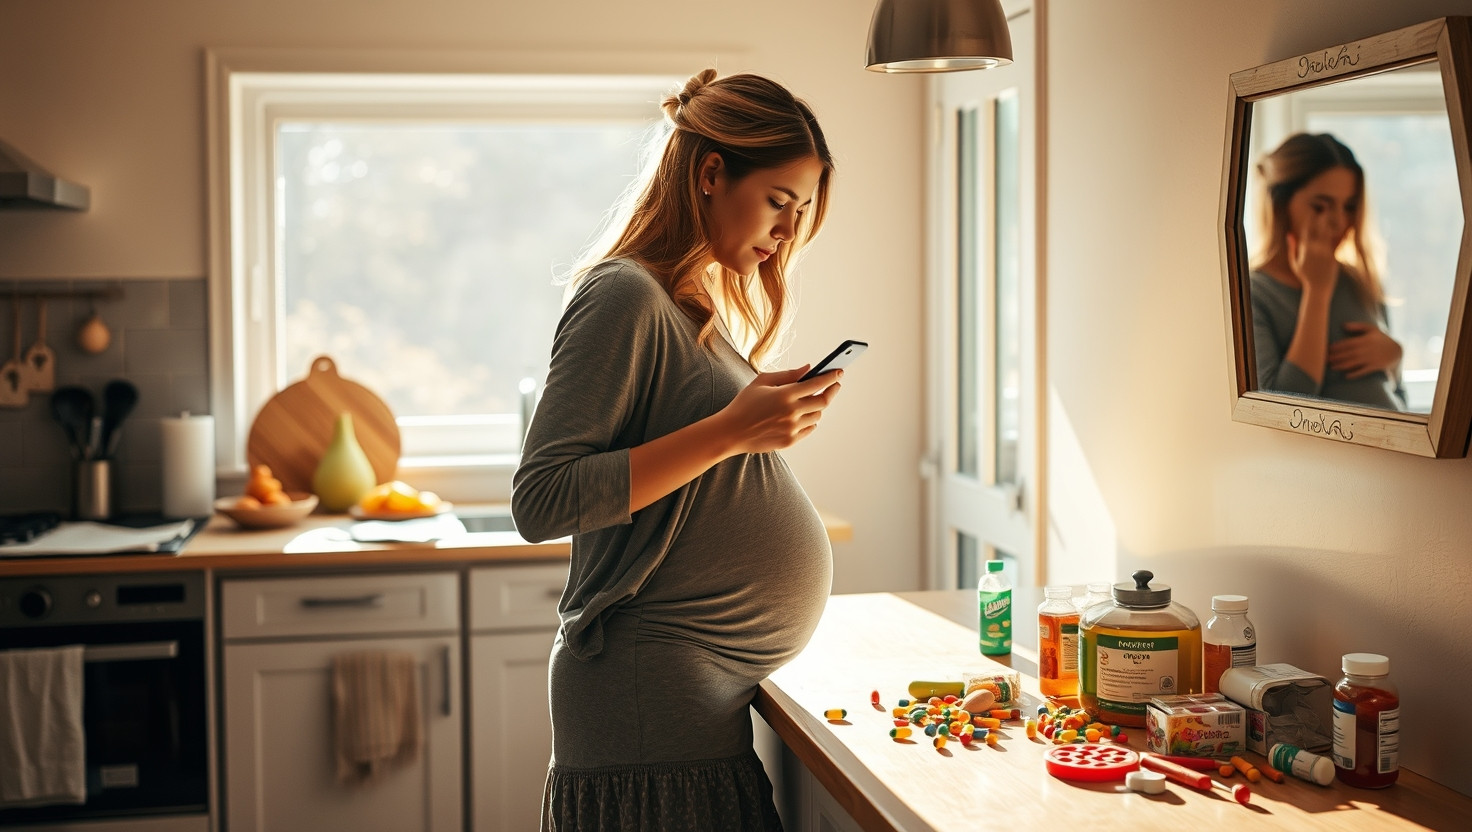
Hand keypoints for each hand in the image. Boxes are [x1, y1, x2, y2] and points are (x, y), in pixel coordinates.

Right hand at [717, 366, 840, 454]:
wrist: (731, 432)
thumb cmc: (745, 404)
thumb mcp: (761, 382)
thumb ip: (787, 374)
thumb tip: (808, 369)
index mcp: (785, 394)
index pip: (817, 383)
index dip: (831, 377)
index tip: (839, 372)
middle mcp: (791, 412)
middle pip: (823, 401)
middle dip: (832, 391)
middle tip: (835, 385)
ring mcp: (792, 428)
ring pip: (817, 416)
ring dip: (818, 407)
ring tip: (813, 400)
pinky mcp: (790, 441)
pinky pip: (809, 429)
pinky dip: (811, 421)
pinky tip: (805, 415)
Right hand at [1286, 211, 1340, 294]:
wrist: (1319, 288)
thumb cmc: (1305, 276)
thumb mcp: (1294, 262)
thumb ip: (1292, 247)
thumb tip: (1290, 233)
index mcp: (1304, 248)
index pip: (1307, 228)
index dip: (1310, 218)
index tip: (1314, 210)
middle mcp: (1315, 247)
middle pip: (1319, 227)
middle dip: (1322, 215)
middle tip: (1327, 204)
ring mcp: (1325, 251)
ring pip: (1330, 231)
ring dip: (1333, 220)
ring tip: (1337, 210)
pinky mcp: (1335, 255)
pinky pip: (1340, 241)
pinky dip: (1345, 233)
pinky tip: (1349, 225)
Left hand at [1328, 321, 1401, 378]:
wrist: (1397, 350)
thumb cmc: (1381, 338)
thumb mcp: (1372, 329)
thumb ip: (1357, 326)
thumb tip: (1343, 325)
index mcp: (1365, 340)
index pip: (1348, 343)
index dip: (1337, 346)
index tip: (1327, 349)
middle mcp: (1367, 349)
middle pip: (1349, 354)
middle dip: (1336, 357)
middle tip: (1324, 359)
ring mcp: (1372, 358)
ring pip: (1354, 362)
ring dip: (1342, 365)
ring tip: (1332, 367)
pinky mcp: (1376, 366)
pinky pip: (1364, 371)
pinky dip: (1355, 374)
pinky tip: (1346, 376)